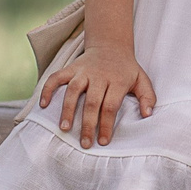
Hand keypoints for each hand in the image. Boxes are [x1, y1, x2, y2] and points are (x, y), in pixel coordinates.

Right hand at [40, 44, 155, 147]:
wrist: (111, 45)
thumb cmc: (126, 69)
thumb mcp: (142, 80)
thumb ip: (147, 97)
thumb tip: (147, 115)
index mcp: (118, 80)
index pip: (111, 106)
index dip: (106, 124)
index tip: (102, 142)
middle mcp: (99, 76)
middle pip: (92, 102)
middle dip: (88, 124)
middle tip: (85, 144)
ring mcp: (83, 71)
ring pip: (73, 90)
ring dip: (68, 110)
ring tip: (64, 129)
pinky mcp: (71, 68)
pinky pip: (56, 77)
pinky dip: (48, 89)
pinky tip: (43, 105)